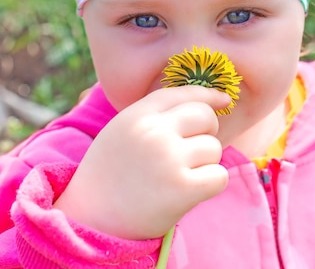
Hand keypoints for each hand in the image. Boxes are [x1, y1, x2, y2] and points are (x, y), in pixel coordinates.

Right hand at [54, 86, 231, 239]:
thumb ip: (155, 115)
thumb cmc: (110, 176)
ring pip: (214, 148)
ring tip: (178, 177)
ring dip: (205, 164)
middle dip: (207, 132)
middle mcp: (153, 132)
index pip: (183, 93)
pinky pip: (219, 176)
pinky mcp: (183, 189)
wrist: (90, 222)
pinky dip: (210, 185)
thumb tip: (209, 102)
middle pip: (205, 116)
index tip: (224, 99)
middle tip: (190, 153)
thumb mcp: (121, 132)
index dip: (208, 95)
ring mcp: (168, 159)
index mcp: (136, 115)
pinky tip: (190, 193)